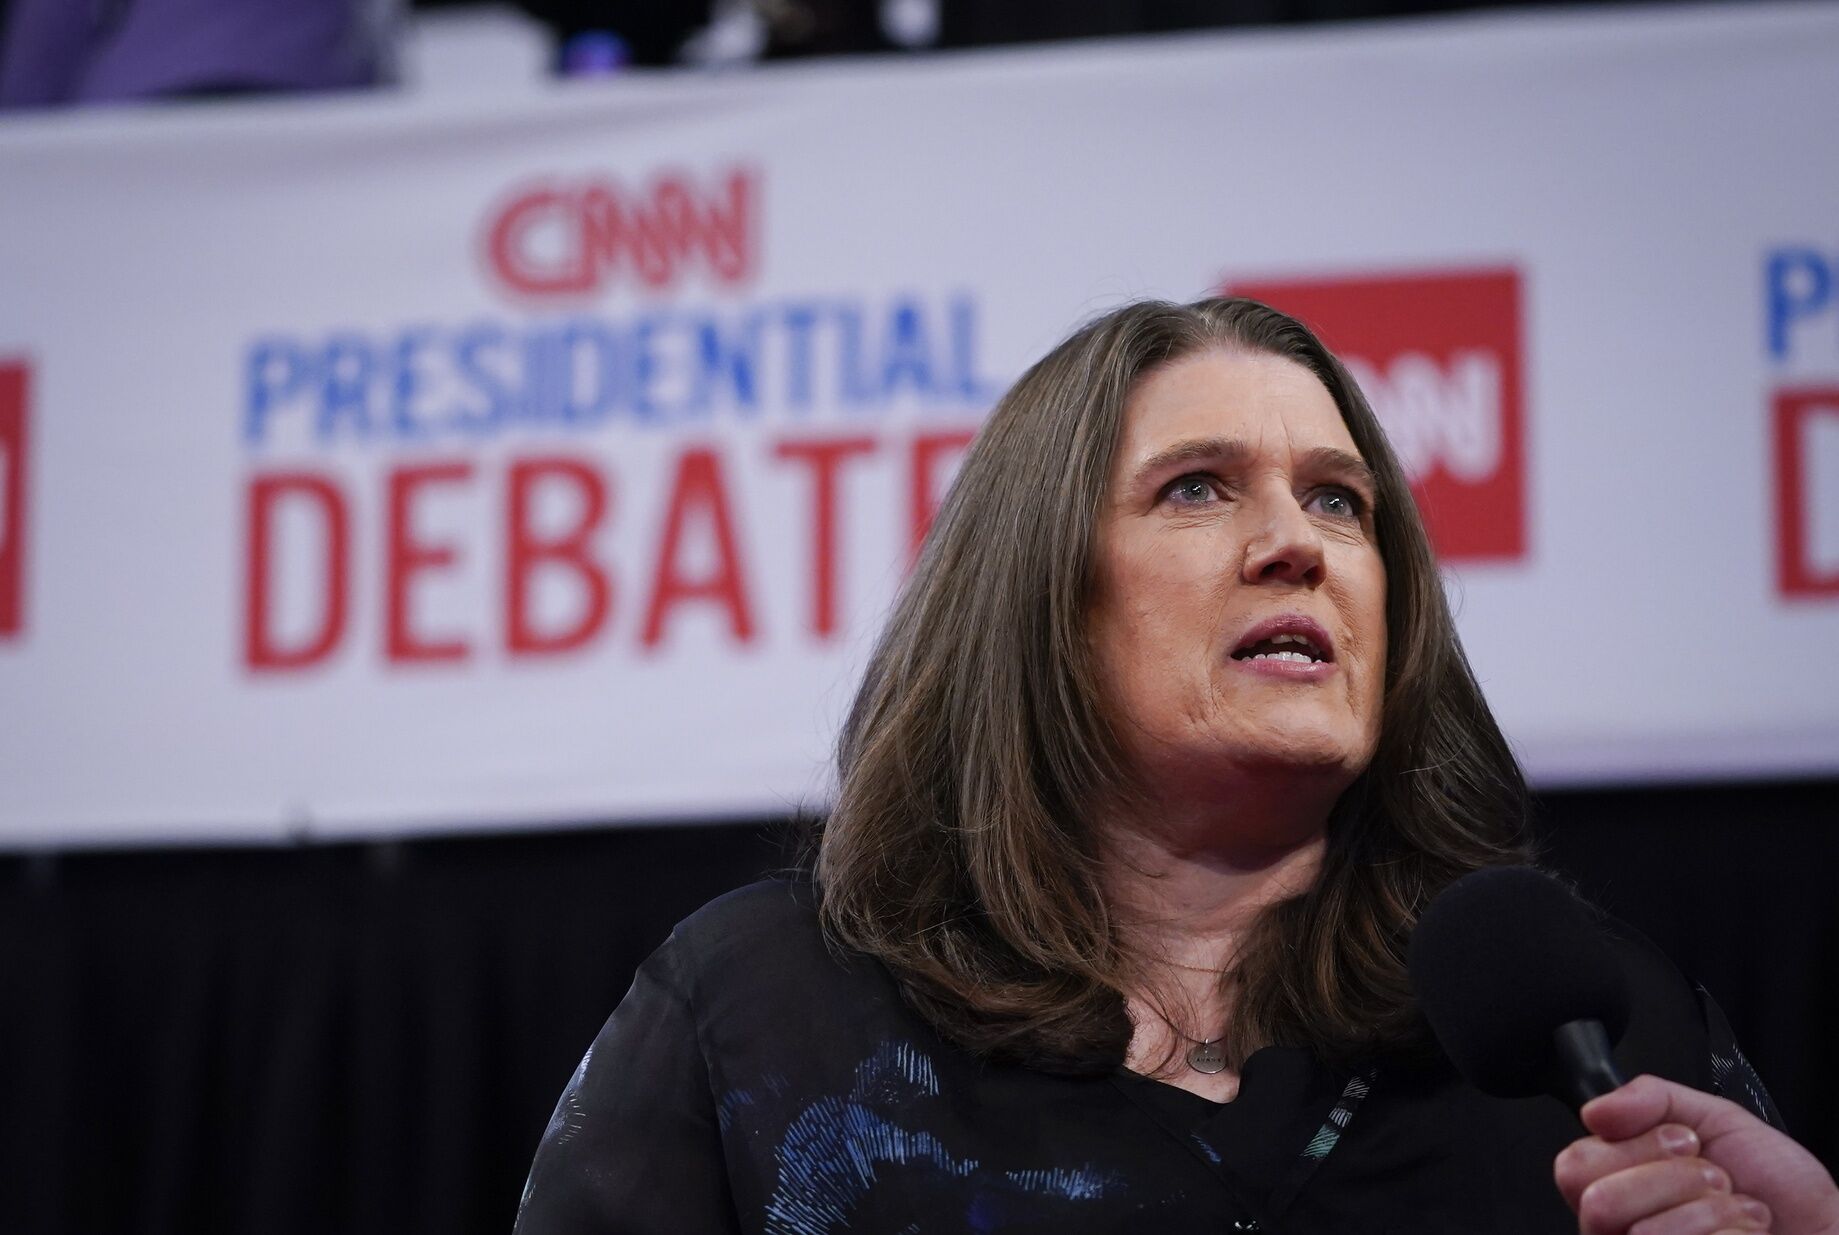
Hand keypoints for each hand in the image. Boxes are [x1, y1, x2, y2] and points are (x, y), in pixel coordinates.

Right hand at [1555, 1074, 1838, 1234]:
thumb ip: (1651, 1098)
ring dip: (1711, 1213)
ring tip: (1740, 1213)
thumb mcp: (1716, 1120)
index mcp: (1621, 1187)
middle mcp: (1625, 1232)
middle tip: (1714, 1178)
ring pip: (1642, 1233)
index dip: (1633, 1148)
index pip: (1574, 1167)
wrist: (1826, 1233)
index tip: (1684, 1142)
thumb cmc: (1778, 1189)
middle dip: (1673, 1178)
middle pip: (1597, 1202)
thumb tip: (1595, 1109)